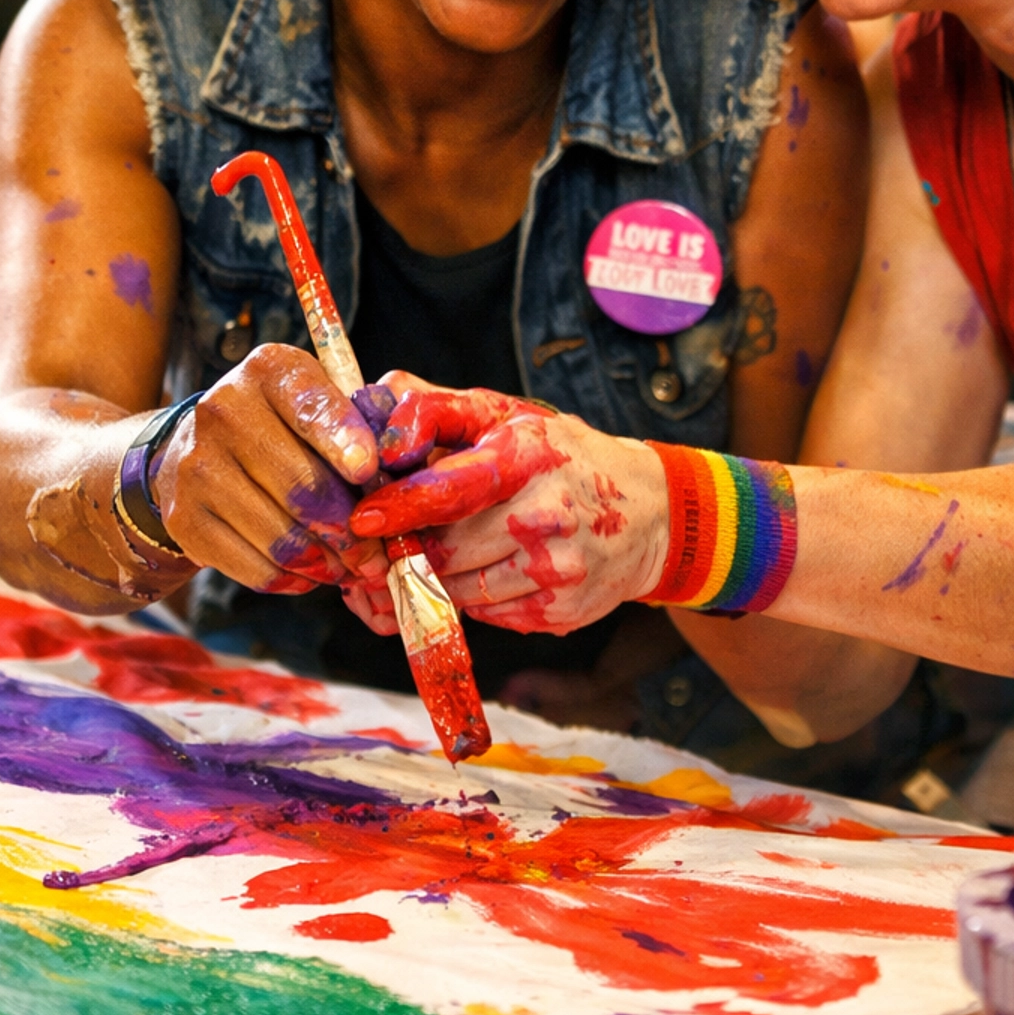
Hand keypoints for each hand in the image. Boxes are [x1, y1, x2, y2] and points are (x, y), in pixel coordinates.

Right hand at [153, 344, 391, 600]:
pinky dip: (292, 579)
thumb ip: (362, 425)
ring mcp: (197, 466)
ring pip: (281, 536)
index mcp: (268, 371)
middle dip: (350, 530)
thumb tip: (399, 479)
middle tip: (376, 553)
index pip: (311, 407)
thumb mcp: (319, 402)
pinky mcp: (185, 518)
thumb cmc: (281, 427)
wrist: (194, 449)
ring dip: (326, 563)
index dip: (344, 441)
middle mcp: (224, 411)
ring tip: (350, 568)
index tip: (369, 472)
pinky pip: (253, 567)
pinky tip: (312, 573)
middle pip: (302, 486)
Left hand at [352, 397, 669, 632]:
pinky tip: (482, 572)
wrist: (650, 513)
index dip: (401, 506)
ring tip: (432, 556)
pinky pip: (487, 615)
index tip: (363, 517)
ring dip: (434, 576)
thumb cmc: (563, 456)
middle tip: (383, 544)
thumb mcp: (510, 416)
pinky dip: (471, 597)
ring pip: (459, 589)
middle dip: (407, 549)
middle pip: (446, 549)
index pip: (451, 488)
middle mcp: (547, 514)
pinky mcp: (561, 611)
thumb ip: (440, 407)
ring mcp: (557, 569)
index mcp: (528, 457)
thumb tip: (377, 399)